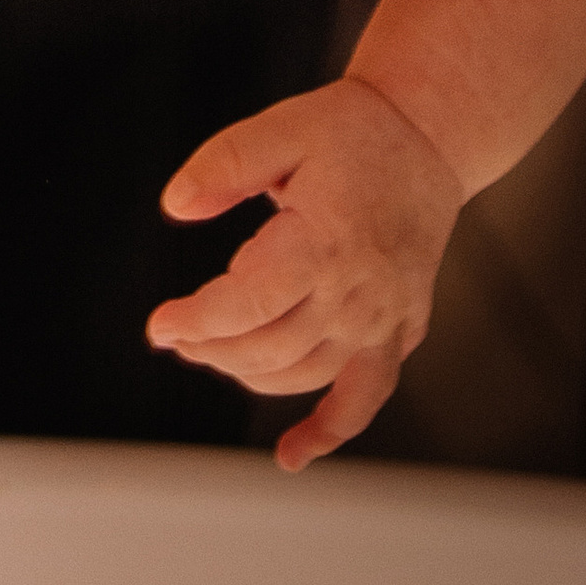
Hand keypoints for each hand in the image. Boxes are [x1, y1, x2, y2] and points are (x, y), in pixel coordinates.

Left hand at [149, 74, 463, 470]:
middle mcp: (357, 294)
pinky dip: (329, 433)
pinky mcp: (399, 334)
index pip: (246, 305)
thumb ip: (224, 165)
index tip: (159, 327)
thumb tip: (176, 208)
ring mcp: (382, 321)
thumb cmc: (351, 132)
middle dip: (209, 347)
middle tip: (176, 332)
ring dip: (247, 374)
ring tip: (210, 351)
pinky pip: (364, 400)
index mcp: (325, 243)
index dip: (195, 322)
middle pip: (266, 348)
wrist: (426, 141)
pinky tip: (292, 457)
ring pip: (301, 376)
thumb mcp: (280, 128)